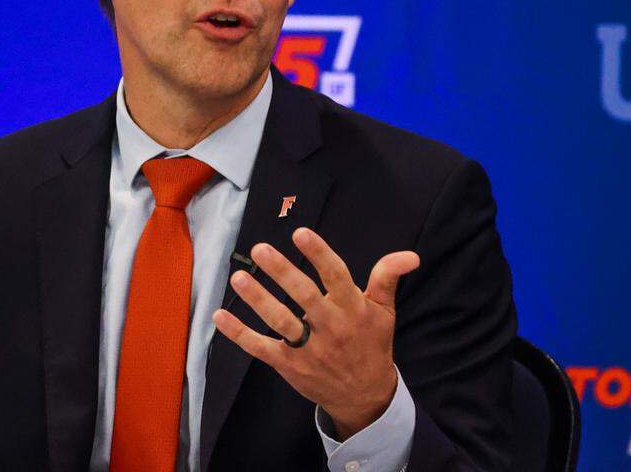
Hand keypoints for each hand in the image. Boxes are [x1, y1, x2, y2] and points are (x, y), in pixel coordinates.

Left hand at [212, 227, 419, 439]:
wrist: (364, 396)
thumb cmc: (372, 344)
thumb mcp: (384, 311)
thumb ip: (388, 277)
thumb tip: (410, 255)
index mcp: (352, 309)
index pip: (336, 276)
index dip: (319, 254)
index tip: (300, 233)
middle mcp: (330, 327)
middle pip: (303, 297)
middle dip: (282, 273)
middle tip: (260, 249)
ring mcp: (308, 349)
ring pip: (280, 321)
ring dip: (258, 299)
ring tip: (239, 276)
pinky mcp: (289, 365)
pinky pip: (260, 348)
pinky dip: (239, 333)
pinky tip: (220, 315)